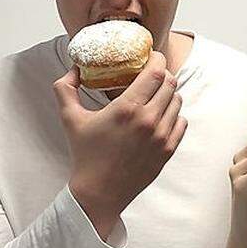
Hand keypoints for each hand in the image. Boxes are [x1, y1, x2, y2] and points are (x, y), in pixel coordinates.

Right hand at [53, 51, 186, 236]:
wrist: (99, 192)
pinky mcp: (168, 151)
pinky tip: (160, 116)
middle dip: (162, 74)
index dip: (156, 58)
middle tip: (151, 74)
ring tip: (155, 95)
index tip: (150, 56)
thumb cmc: (85, 154)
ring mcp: (161, 136)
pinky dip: (174, 115)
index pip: (155, 71)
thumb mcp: (69, 119)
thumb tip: (73, 68)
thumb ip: (65, 88)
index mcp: (126, 108)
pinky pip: (181, 122)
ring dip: (168, 94)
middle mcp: (148, 120)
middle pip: (170, 83)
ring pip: (177, 101)